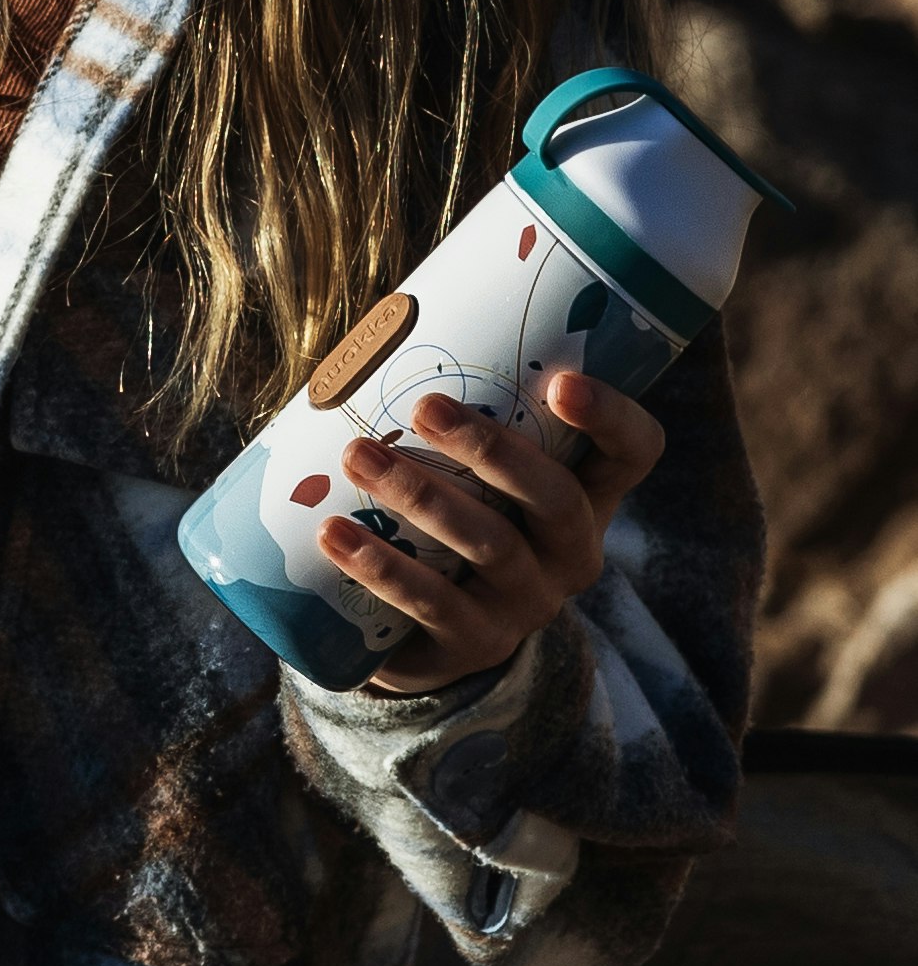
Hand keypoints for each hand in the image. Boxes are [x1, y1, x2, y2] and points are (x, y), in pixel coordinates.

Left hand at [319, 371, 667, 696]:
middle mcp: (572, 550)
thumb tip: (378, 323)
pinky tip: (333, 535)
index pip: (632, 453)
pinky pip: (432, 602)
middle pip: (554, 497)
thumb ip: (455, 416)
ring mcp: (528, 601)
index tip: (562, 383)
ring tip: (357, 455)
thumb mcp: (471, 473)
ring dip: (420, 496)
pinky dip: (380, 565)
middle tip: (425, 406)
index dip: (612, 418)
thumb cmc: (448, 521)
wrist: (427, 636)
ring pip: (488, 544)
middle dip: (491, 449)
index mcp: (585, 496)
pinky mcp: (474, 642)